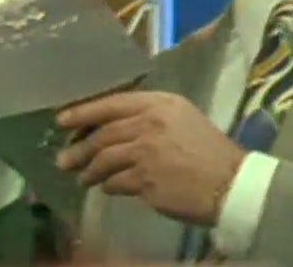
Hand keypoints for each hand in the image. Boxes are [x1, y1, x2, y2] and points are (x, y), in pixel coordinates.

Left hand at [54, 91, 246, 226]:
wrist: (230, 182)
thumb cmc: (208, 150)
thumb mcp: (182, 118)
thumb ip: (150, 117)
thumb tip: (112, 128)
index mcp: (160, 103)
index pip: (113, 103)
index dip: (84, 112)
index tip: (62, 120)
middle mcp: (150, 123)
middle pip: (104, 133)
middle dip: (79, 147)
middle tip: (63, 159)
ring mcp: (146, 152)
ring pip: (104, 158)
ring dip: (89, 170)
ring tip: (82, 178)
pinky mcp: (145, 180)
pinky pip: (116, 182)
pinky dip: (107, 186)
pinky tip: (106, 189)